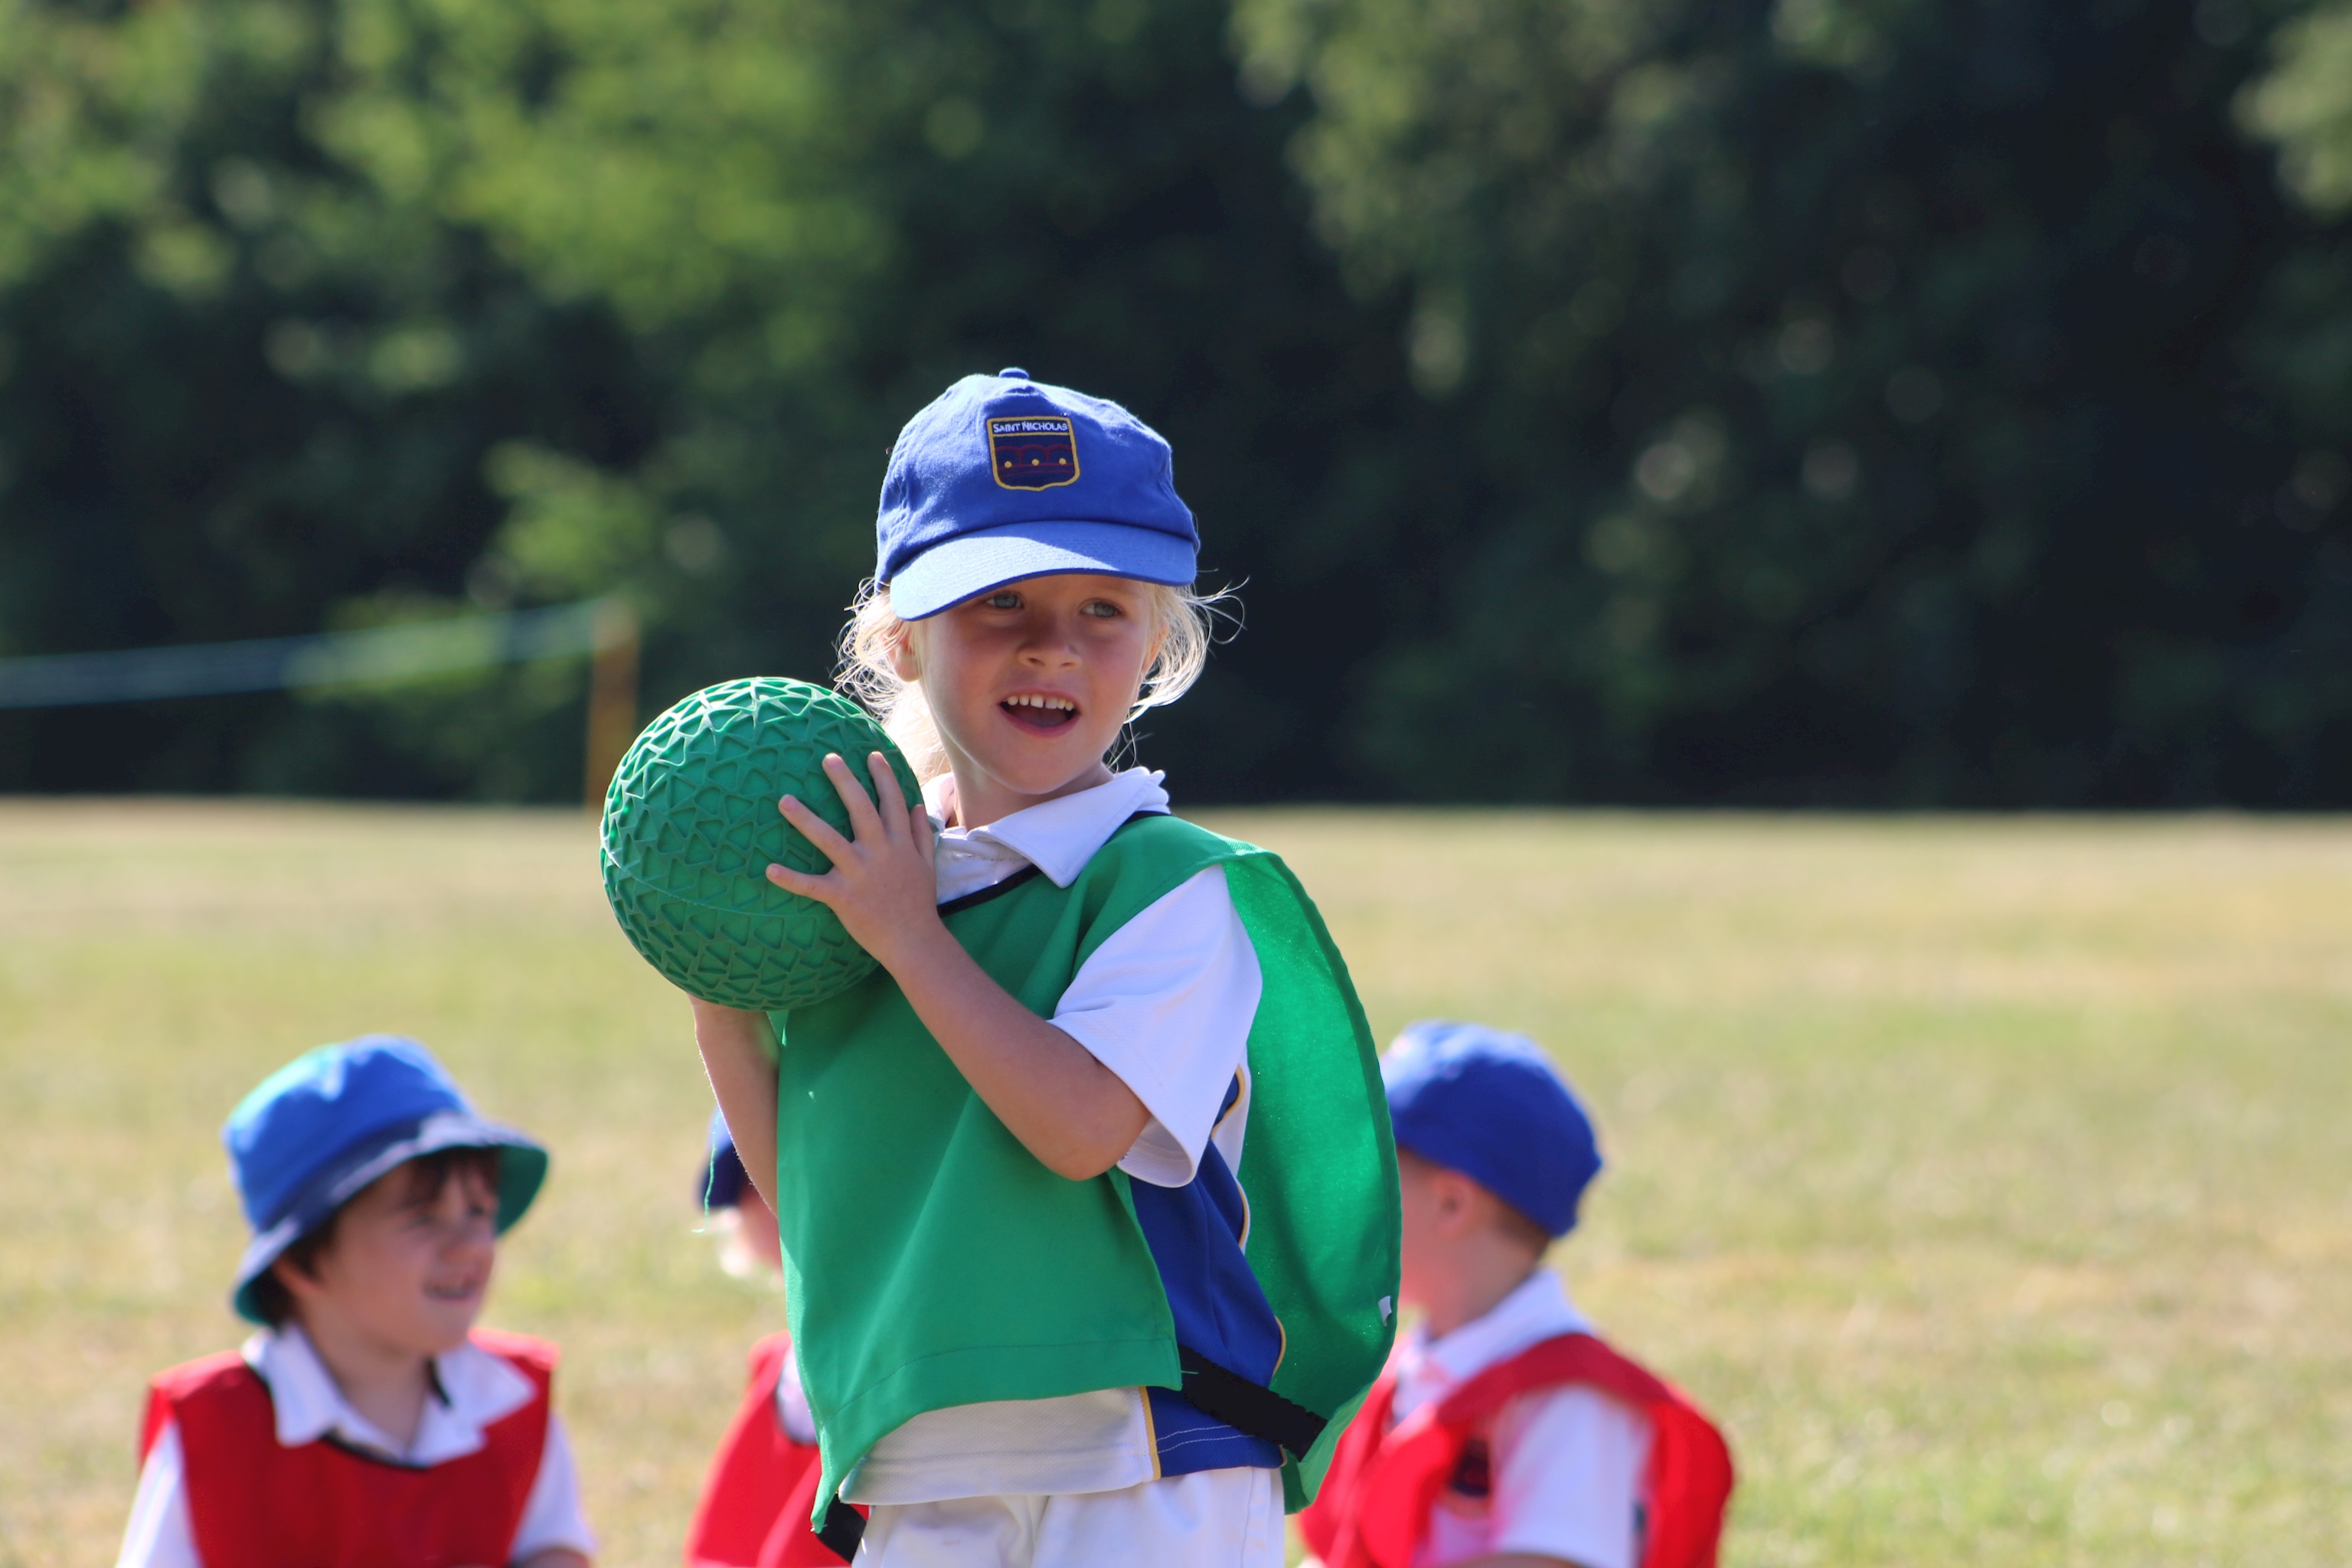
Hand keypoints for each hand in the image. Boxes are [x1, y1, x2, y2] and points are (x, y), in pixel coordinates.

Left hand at [766, 752, 941, 972]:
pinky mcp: (843, 897)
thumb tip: (917, 806)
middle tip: (828, 758)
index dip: (883, 776)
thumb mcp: (928, 865)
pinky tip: (770, 869)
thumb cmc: (919, 903)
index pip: (892, 802)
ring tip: (784, 800)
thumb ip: (921, 834)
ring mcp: (860, 874)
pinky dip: (791, 879)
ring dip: (806, 819)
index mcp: (899, 844)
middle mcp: (880, 853)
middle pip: (861, 809)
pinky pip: (813, 886)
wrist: (914, 941)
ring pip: (829, 839)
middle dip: (845, 781)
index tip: (872, 755)